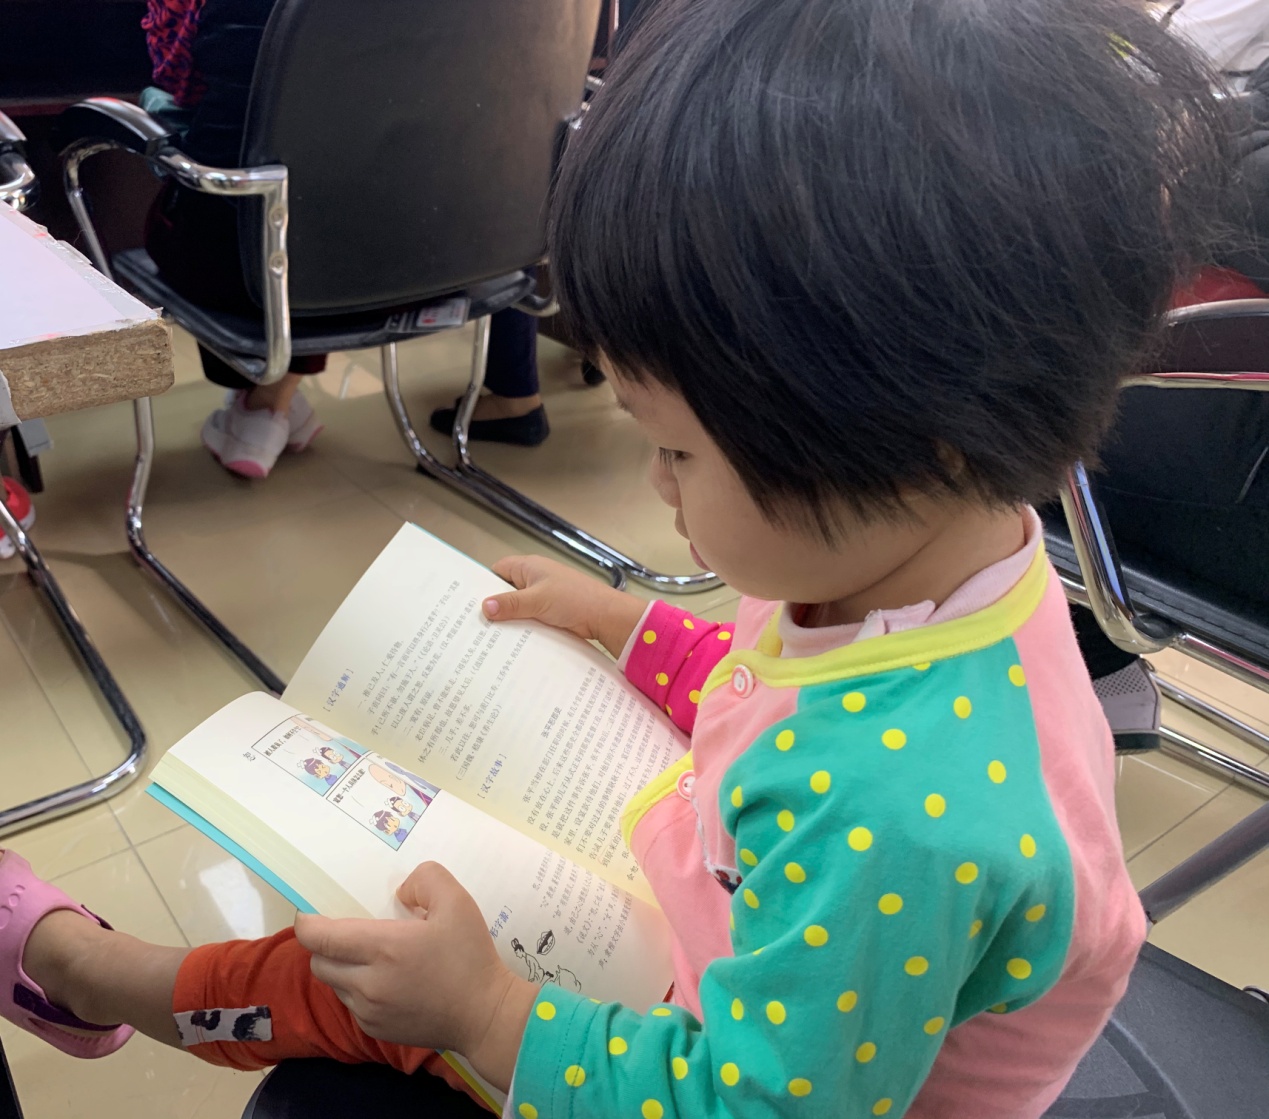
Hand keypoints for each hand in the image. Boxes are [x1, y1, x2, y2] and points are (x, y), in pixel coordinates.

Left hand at [294, 862, 536, 1089]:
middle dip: (324, 945)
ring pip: (334, 985)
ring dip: (342, 968)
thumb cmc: (471, 957)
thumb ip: (426, 879)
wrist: (485, 1015)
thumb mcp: (457, 902)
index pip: (320, 938)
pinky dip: (357, 990)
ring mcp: (369, 1012)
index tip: (309, 913)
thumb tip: (400, 893)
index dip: (307, 924)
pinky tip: (387, 982)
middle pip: (319, 963)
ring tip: (371, 957)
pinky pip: (352, 1005)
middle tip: (347, 933)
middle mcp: (367, 983)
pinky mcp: (376, 1030)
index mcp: (383, 948)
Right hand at [484, 555, 646, 657]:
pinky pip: (529, 619)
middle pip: (506, 591)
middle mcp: (535, 580)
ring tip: (487, 637)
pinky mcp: (551, 614)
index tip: (467, 601)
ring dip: (509, 620)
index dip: (483, 583)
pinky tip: (510, 642)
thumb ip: (511, 603)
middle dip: (494, 605)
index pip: (498, 570)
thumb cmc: (574, 599)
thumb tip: (485, 607)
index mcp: (530, 567)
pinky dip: (522, 628)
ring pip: (518, 607)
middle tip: (474, 623)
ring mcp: (544, 597)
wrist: (606, 617)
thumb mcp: (537, 600)